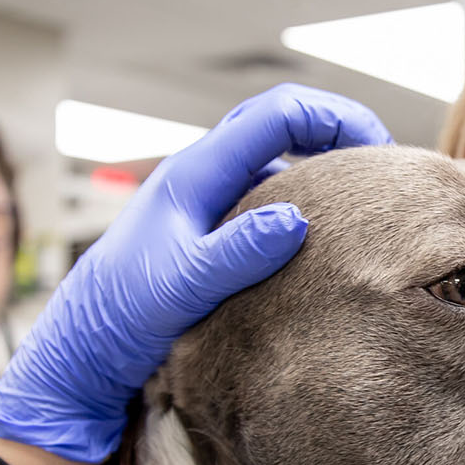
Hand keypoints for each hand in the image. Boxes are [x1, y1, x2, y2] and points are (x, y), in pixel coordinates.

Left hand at [0, 84, 390, 463]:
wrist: (82, 351)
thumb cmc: (122, 316)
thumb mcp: (181, 286)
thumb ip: (237, 252)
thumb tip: (296, 219)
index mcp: (195, 173)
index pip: (277, 113)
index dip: (334, 118)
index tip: (377, 152)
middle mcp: (202, 176)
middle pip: (279, 122)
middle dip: (335, 130)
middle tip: (382, 165)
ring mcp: (206, 202)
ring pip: (274, 161)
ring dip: (320, 167)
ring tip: (363, 199)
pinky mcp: (210, 231)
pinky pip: (266, 200)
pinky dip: (303, 204)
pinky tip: (323, 240)